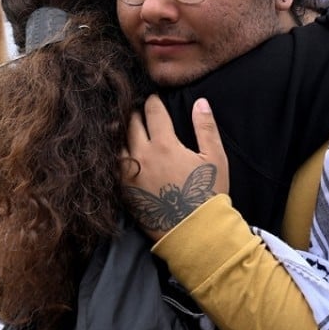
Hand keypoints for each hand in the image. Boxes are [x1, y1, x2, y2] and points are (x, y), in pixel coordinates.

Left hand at [120, 96, 227, 240]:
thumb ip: (206, 127)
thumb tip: (201, 102)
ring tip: (124, 127)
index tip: (153, 98)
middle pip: (130, 124)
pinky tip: (120, 153)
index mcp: (164, 144)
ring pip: (117, 143)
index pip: (152, 112)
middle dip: (134, 113)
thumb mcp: (214, 158)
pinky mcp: (123, 191)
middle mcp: (142, 156)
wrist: (193, 231)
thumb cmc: (208, 194)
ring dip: (120, 132)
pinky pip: (113, 166)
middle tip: (137, 109)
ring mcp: (129, 174)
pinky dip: (115, 155)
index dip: (152, 102)